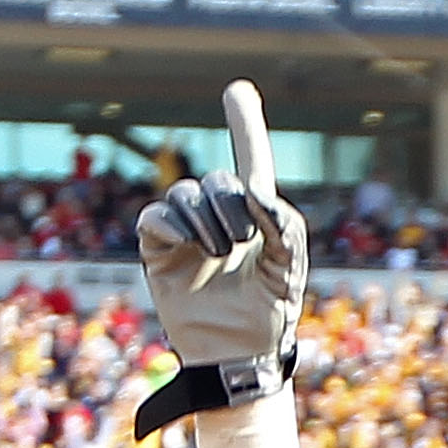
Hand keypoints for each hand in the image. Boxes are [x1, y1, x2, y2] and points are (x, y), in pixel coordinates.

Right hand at [136, 83, 307, 419]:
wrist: (240, 357)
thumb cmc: (268, 317)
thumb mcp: (290, 269)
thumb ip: (285, 226)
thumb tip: (256, 192)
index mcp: (253, 218)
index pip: (249, 163)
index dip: (246, 127)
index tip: (238, 90)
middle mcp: (217, 219)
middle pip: (218, 181)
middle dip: (233, 204)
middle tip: (242, 241)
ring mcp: (185, 234)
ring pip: (186, 195)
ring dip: (207, 218)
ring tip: (222, 252)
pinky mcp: (158, 250)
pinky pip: (156, 218)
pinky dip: (173, 224)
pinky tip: (191, 244)